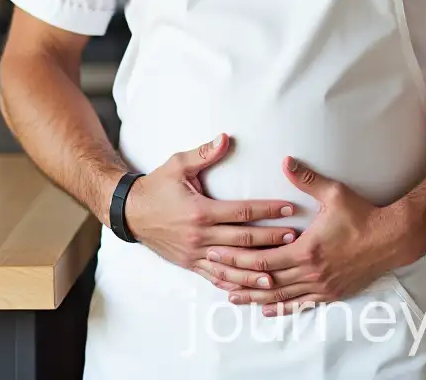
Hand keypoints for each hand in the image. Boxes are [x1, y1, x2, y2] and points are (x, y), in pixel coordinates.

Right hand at [124, 133, 298, 292]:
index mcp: (201, 212)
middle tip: (295, 238)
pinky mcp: (190, 264)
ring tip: (280, 270)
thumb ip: (203, 153)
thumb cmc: (157, 186)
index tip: (288, 208)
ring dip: (257, 269)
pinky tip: (250, 287)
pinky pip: (215, 277)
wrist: (130, 212)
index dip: (267, 210)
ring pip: (232, 266)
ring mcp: (195, 254)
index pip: (242, 212)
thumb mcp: (177, 165)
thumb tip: (225, 138)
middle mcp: (200, 236)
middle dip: (271, 240)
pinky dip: (234, 283)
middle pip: (243, 241)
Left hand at [204, 157, 411, 314]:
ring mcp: (320, 287)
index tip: (216, 254)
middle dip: (237, 278)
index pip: (263, 258)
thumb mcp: (334, 193)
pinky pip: (300, 305)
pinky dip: (280, 308)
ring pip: (280, 297)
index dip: (237, 258)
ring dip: (254, 297)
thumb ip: (307, 179)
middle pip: (266, 280)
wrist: (390, 239)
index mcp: (307, 250)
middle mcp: (311, 273)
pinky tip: (266, 308)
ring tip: (231, 297)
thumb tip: (286, 161)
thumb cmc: (362, 214)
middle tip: (214, 275)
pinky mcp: (330, 293)